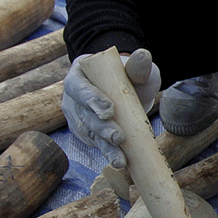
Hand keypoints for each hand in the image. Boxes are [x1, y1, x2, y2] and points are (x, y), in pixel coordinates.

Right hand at [62, 47, 160, 167]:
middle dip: (102, 129)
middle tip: (118, 137)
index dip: (92, 100)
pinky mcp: (88, 134)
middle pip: (85, 116)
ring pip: (91, 135)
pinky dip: (109, 154)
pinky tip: (121, 163)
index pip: (80, 88)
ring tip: (121, 160)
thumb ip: (138, 64)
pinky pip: (97, 145)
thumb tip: (144, 55)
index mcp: (78, 76)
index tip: (109, 110)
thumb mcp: (135, 68)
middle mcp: (73, 98)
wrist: (129, 90)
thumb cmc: (129, 75)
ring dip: (106, 148)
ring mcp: (79, 118)